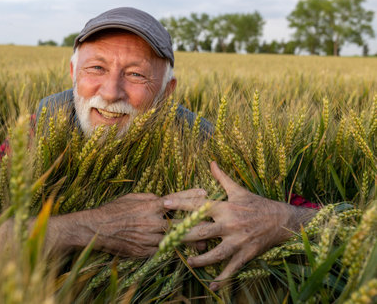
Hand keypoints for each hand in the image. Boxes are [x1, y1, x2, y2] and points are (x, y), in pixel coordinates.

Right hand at [54, 190, 206, 256]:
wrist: (96, 229)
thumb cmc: (113, 210)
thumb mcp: (132, 197)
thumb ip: (150, 198)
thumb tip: (163, 199)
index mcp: (150, 205)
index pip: (176, 199)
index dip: (191, 196)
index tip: (204, 193)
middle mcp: (153, 222)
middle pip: (180, 223)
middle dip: (197, 224)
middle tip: (211, 224)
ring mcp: (149, 238)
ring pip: (173, 240)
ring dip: (187, 241)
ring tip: (202, 243)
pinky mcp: (144, 251)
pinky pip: (160, 250)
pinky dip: (169, 249)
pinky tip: (179, 251)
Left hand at [164, 161, 314, 290]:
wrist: (282, 220)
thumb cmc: (257, 203)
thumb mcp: (239, 190)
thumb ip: (222, 177)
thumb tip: (211, 162)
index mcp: (226, 207)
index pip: (200, 204)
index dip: (181, 203)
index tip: (165, 203)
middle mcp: (230, 224)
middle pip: (203, 231)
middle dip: (184, 235)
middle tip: (166, 238)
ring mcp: (238, 241)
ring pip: (216, 253)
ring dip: (201, 259)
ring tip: (187, 261)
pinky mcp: (246, 254)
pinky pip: (232, 268)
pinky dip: (222, 279)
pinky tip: (211, 287)